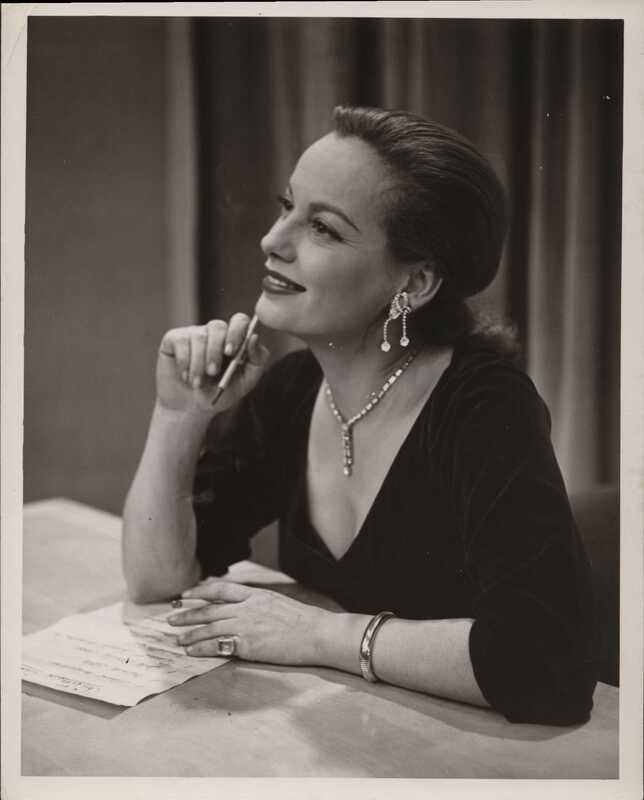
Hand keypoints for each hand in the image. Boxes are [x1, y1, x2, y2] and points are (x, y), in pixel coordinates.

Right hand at [156, 313, 269, 413]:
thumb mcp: (245, 382)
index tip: (230, 353)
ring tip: (198, 384)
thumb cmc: (220, 393)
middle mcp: (214, 333)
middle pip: (217, 326)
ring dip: (198, 364)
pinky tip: (186, 376)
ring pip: (198, 337)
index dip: (236, 333)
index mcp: (234, 339)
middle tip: (212, 373)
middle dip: (215, 351)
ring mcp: (194, 334)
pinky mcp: (174, 339)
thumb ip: (257, 360)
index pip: (239, 321)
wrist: (191, 408)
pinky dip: (184, 362)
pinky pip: (180, 341)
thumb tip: (254, 337)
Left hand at [166, 580, 326, 665]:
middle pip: (210, 609)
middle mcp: (247, 607)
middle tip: (171, 619)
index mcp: (255, 595)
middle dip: (188, 614)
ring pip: (210, 627)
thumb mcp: (278, 603)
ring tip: (177, 639)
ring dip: (190, 633)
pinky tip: (191, 651)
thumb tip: (243, 608)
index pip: (221, 589)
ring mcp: (246, 625)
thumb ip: (258, 604)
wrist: (317, 633)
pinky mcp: (247, 644)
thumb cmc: (303, 621)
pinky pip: (218, 645)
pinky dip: (201, 647)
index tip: (185, 595)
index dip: (200, 592)